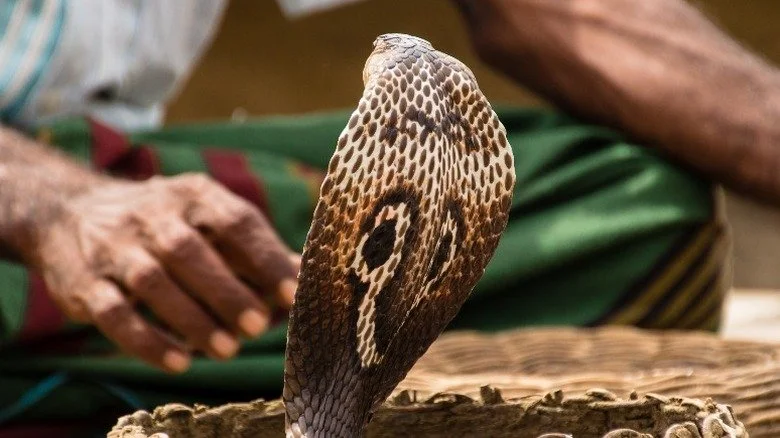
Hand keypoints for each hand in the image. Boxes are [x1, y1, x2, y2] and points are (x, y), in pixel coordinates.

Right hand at [31, 173, 298, 372]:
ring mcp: (113, 246)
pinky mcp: (84, 282)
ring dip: (191, 319)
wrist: (69, 213)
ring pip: (151, 281)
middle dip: (226, 291)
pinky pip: (113, 312)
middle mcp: (151, 214)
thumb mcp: (207, 218)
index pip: (234, 220)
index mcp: (192, 195)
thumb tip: (304, 275)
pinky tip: (179, 363)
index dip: (265, 257)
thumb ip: (252, 248)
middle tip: (258, 326)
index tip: (291, 293)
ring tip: (227, 350)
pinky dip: (147, 341)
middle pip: (188, 250)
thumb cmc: (164, 223)